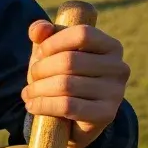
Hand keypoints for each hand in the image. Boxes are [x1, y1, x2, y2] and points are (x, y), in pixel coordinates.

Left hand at [22, 19, 130, 147]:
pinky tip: (32, 106)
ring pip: (66, 85)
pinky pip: (68, 106)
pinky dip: (44, 105)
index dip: (54, 42)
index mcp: (111, 46)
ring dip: (38, 89)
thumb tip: (39, 29)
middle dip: (41, 70)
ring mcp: (115, 92)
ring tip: (28, 93)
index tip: (39, 54)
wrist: (73, 118)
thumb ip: (44, 34)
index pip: (82, 33)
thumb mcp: (52, 52)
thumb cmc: (63, 77)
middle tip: (31, 78)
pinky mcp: (106, 114)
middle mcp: (119, 67)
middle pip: (69, 61)